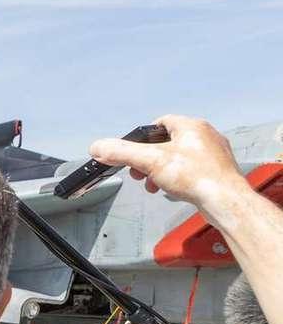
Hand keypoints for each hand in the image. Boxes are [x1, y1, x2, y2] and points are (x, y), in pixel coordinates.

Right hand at [88, 115, 248, 209]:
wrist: (224, 200)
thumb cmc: (197, 177)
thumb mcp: (150, 161)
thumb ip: (122, 153)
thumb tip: (98, 146)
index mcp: (191, 126)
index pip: (160, 123)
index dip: (143, 137)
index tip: (135, 151)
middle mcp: (204, 136)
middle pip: (167, 142)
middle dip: (150, 159)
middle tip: (141, 172)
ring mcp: (213, 153)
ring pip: (179, 158)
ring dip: (162, 171)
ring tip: (155, 184)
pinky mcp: (216, 170)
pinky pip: (191, 170)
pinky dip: (178, 179)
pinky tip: (173, 190)